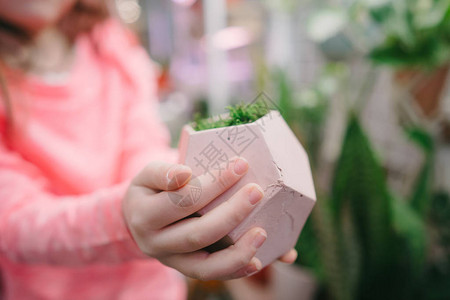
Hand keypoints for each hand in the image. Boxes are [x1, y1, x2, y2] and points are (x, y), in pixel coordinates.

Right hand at [123, 157, 268, 279]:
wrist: (136, 219)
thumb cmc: (150, 190)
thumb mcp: (148, 175)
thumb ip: (163, 171)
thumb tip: (185, 174)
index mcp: (144, 215)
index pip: (184, 199)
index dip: (213, 183)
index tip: (240, 165)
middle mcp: (155, 243)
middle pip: (197, 234)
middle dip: (231, 213)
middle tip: (256, 192)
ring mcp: (171, 261)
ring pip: (205, 266)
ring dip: (237, 251)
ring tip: (262, 233)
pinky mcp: (185, 270)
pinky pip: (211, 275)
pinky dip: (235, 270)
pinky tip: (257, 260)